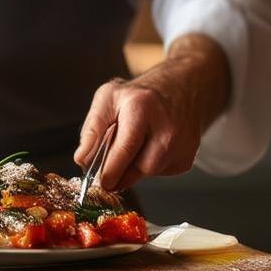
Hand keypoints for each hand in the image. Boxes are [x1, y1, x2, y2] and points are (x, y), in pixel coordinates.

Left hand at [74, 34, 230, 191]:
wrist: (179, 88)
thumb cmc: (139, 95)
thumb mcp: (107, 98)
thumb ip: (92, 129)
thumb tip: (82, 160)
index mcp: (142, 107)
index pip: (126, 148)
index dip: (111, 170)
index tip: (101, 181)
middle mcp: (167, 127)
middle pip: (141, 167)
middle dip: (121, 172)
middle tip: (109, 169)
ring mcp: (183, 143)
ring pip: (151, 172)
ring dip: (135, 169)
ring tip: (132, 148)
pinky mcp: (188, 157)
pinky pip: (162, 173)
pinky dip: (150, 167)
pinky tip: (149, 149)